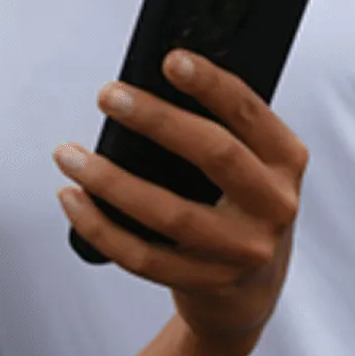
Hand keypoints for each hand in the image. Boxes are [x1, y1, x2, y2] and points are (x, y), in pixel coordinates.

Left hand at [56, 51, 307, 347]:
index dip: (213, 85)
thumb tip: (148, 85)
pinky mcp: (205, 284)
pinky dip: (99, 226)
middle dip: (156, 120)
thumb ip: (218, 131)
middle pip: (215, 155)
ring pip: (170, 213)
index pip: (250, 115)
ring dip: (110, 180)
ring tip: (68, 155)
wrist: (249, 296)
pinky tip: (72, 199)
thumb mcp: (250, 168)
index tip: (170, 59)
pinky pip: (142, 256)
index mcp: (286, 163)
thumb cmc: (238, 209)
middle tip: (107, 95)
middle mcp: (273, 206)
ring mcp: (240, 251)